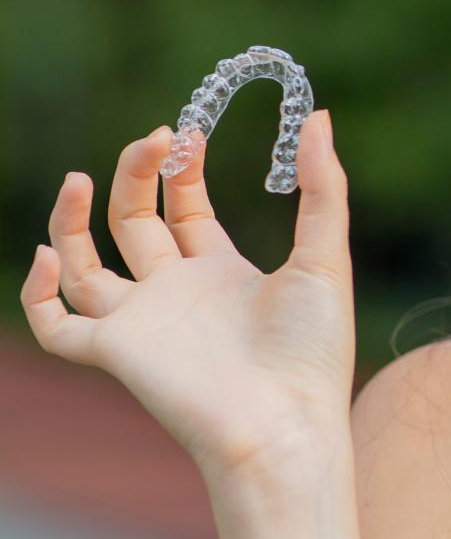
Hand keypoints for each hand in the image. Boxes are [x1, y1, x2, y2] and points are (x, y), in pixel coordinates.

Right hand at [18, 110, 355, 490]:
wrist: (286, 422)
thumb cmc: (313, 349)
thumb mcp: (325, 255)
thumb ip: (324, 187)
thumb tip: (320, 116)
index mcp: (224, 272)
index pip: (186, 208)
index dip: (180, 168)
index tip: (184, 130)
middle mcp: (177, 294)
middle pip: (134, 223)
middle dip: (136, 175)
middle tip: (153, 138)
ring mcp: (142, 323)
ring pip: (83, 267)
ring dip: (70, 221)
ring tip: (74, 177)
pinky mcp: (115, 353)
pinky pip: (55, 327)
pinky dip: (37, 294)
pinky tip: (49, 254)